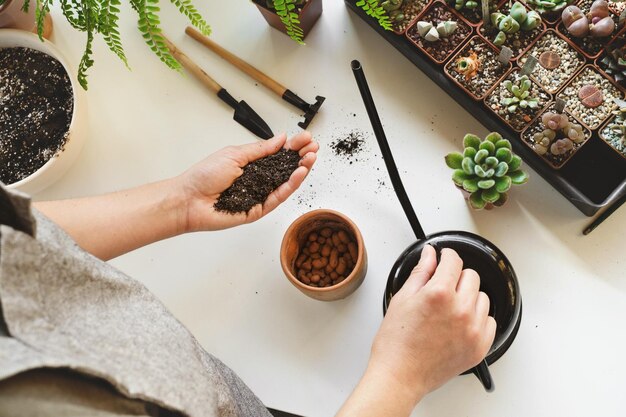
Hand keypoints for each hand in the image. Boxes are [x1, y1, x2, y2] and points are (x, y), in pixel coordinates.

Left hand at [177, 131, 317, 232]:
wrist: (189, 199)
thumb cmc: (204, 176)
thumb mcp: (234, 154)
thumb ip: (260, 149)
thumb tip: (280, 139)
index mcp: (252, 164)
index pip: (278, 154)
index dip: (293, 146)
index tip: (306, 138)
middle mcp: (258, 180)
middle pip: (286, 168)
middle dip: (301, 157)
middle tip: (314, 147)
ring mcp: (259, 195)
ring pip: (286, 183)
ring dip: (300, 170)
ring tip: (311, 158)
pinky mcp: (259, 210)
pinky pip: (278, 197)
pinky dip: (290, 186)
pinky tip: (298, 173)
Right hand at [368, 246, 495, 405]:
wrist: (400, 375)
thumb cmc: (396, 342)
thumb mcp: (402, 298)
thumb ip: (421, 272)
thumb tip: (429, 255)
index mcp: (439, 294)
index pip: (453, 261)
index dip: (446, 256)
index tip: (444, 258)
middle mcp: (460, 310)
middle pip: (471, 276)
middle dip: (456, 277)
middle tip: (441, 288)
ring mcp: (473, 329)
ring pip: (482, 297)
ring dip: (468, 297)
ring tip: (449, 309)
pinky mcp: (480, 346)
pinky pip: (489, 321)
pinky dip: (477, 319)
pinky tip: (459, 323)